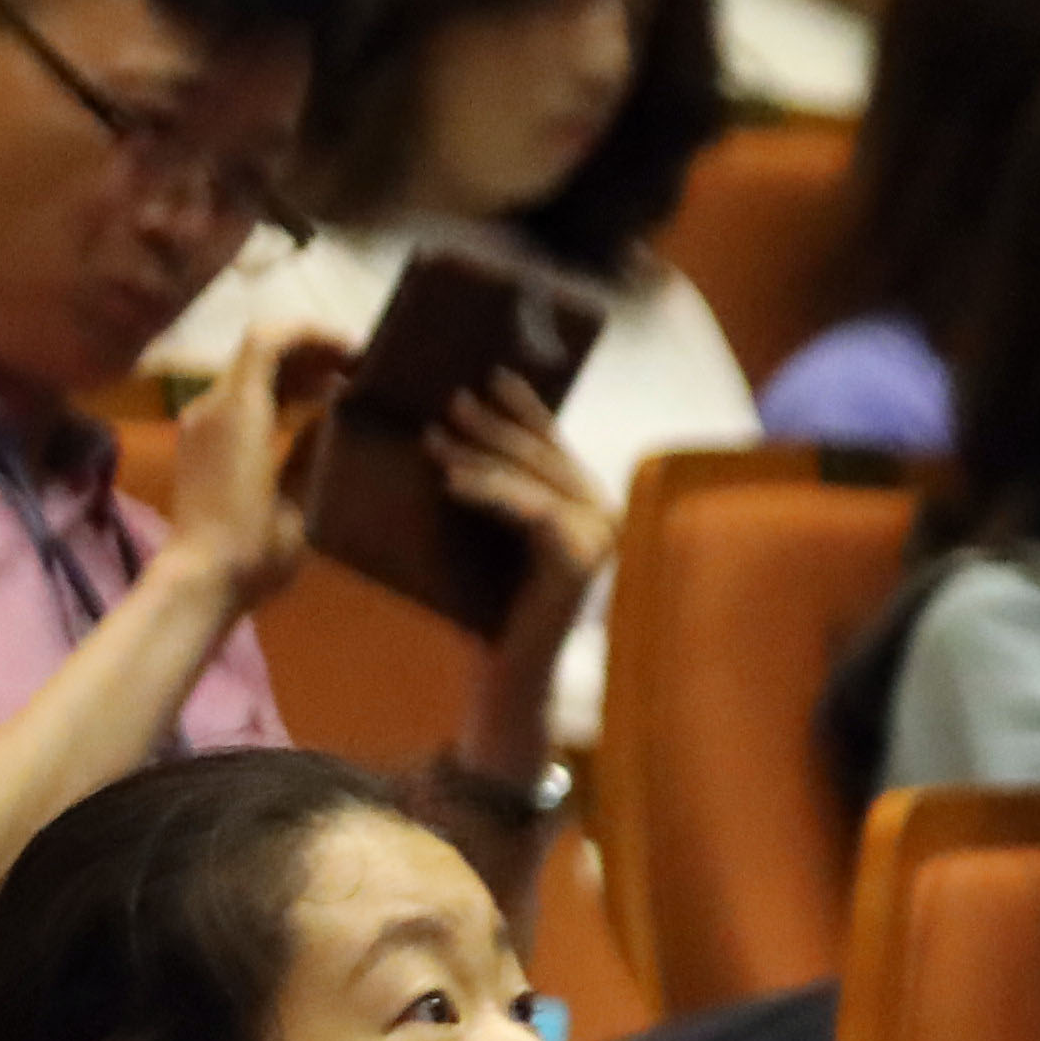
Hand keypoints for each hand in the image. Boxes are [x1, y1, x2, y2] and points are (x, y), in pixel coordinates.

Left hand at [164, 330, 344, 606]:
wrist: (200, 580)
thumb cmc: (255, 548)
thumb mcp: (302, 499)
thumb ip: (315, 446)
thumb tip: (331, 414)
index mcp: (239, 412)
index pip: (268, 339)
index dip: (312, 333)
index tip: (354, 351)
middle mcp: (212, 405)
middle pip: (259, 351)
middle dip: (310, 352)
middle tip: (358, 370)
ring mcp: (200, 421)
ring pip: (250, 373)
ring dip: (294, 373)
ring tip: (341, 391)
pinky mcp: (199, 441)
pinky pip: (239, 399)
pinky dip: (275, 395)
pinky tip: (309, 417)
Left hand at [434, 372, 615, 653]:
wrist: (503, 669)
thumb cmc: (486, 598)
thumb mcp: (489, 523)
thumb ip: (491, 480)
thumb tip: (446, 416)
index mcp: (587, 501)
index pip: (551, 440)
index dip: (523, 405)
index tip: (489, 371)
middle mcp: (605, 515)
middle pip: (541, 454)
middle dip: (492, 423)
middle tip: (449, 399)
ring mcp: (600, 540)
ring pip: (533, 479)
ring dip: (480, 456)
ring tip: (434, 441)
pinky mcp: (582, 562)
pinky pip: (533, 512)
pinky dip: (492, 494)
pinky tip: (453, 484)